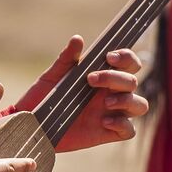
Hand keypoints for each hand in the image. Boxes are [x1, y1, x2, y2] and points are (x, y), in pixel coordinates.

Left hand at [12, 36, 148, 152]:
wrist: (32, 123)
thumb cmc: (43, 96)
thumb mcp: (53, 75)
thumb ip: (66, 58)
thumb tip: (77, 39)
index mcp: (103, 76)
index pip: (128, 63)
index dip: (127, 57)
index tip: (109, 57)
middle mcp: (111, 93)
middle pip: (133, 82)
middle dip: (117, 78)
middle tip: (91, 79)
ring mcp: (111, 113)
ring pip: (140, 105)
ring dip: (127, 101)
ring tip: (105, 103)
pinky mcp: (106, 133)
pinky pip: (129, 131)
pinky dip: (122, 124)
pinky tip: (103, 121)